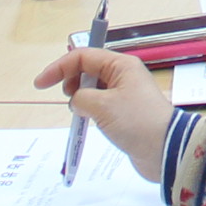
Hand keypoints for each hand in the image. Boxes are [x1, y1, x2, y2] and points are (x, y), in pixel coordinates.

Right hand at [31, 46, 177, 180]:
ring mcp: (124, 94)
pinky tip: (87, 121)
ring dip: (80, 98)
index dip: (59, 67)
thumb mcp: (103, 106)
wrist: (164, 149)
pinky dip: (89, 110)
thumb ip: (81, 98)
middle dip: (71, 82)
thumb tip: (77, 101)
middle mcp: (123, 75)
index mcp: (121, 65)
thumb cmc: (136, 121)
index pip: (83, 56)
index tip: (40, 84)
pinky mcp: (124, 112)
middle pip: (87, 69)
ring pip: (92, 88)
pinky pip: (100, 104)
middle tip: (69, 100)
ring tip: (80, 113)